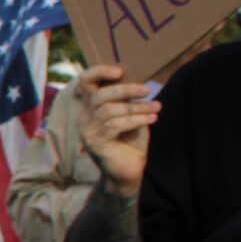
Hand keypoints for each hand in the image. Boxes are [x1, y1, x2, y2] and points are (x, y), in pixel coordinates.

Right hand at [74, 64, 157, 194]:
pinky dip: (136, 120)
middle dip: (126, 89)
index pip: (85, 81)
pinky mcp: (94, 143)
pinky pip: (115, 125)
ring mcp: (87, 131)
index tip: (120, 71)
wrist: (129, 170)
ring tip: (156, 107)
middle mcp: (84, 117)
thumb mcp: (129, 114)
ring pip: (109, 110)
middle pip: (100, 95)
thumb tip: (139, 82)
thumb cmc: (130, 140)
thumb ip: (126, 99)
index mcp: (90, 106)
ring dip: (136, 107)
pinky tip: (152, 118)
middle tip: (148, 90)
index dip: (99, 72)